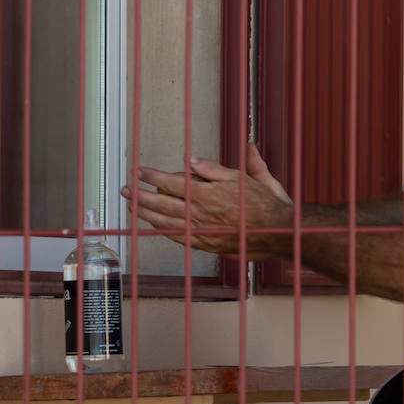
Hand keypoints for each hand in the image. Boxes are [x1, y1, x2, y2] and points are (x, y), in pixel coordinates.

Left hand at [121, 143, 292, 258]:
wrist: (278, 231)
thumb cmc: (266, 203)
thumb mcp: (244, 177)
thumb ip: (215, 169)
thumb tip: (192, 160)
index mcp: (209, 194)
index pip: (172, 183)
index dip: (153, 177)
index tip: (140, 171)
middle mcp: (201, 213)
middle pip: (162, 204)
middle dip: (141, 196)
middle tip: (126, 189)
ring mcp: (202, 231)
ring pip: (166, 222)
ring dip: (146, 213)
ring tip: (133, 207)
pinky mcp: (207, 244)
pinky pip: (178, 237)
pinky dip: (164, 231)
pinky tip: (156, 226)